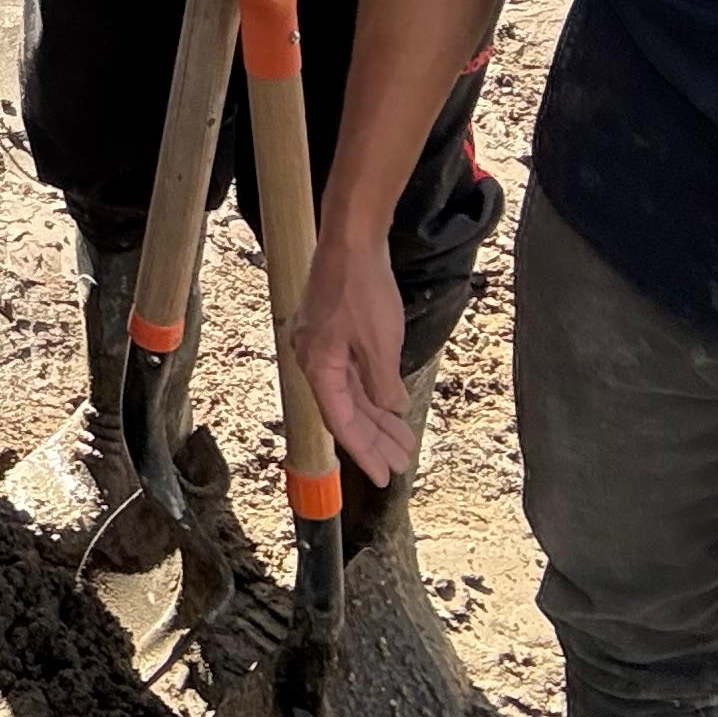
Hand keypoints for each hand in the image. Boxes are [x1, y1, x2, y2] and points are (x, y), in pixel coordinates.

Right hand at [296, 232, 416, 486]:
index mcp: (319, 367)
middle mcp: (315, 360)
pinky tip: (391, 404)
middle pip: (345, 412)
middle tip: (400, 464)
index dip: (364, 452)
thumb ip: (383, 383)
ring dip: (376, 417)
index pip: (342, 423)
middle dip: (374, 439)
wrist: (351, 240)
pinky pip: (353, 373)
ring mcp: (324, 346)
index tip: (384, 476)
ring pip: (351, 393)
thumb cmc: (361, 290)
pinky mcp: (335, 331)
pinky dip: (372, 392)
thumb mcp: (380, 344)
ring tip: (402, 440)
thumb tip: (390, 408)